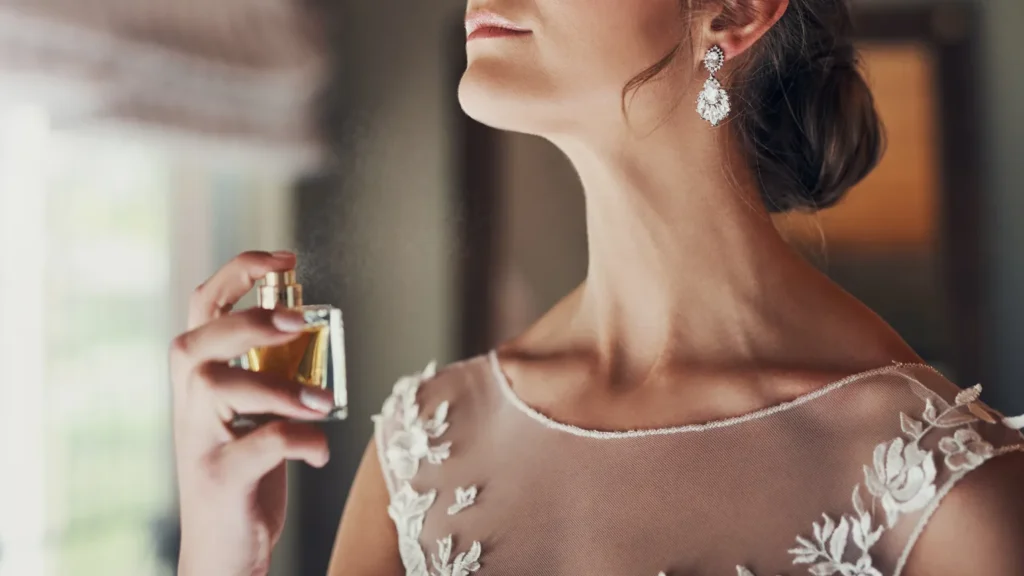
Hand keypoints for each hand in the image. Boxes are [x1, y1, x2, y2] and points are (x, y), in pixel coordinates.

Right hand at [170, 251, 333, 575]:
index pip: (202, 306)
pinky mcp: (221, 477)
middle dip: (250, 320)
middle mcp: (188, 402)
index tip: (284, 257)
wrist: (222, 547)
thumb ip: (262, 371)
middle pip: (201, 340)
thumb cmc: (245, 471)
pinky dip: (302, 441)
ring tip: (325, 403)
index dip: (238, 272)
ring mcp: (199, 440)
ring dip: (282, 388)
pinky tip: (319, 452)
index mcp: (198, 376)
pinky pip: (262, 444)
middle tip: (298, 320)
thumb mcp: (248, 413)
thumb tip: (306, 319)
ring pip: (223, 388)